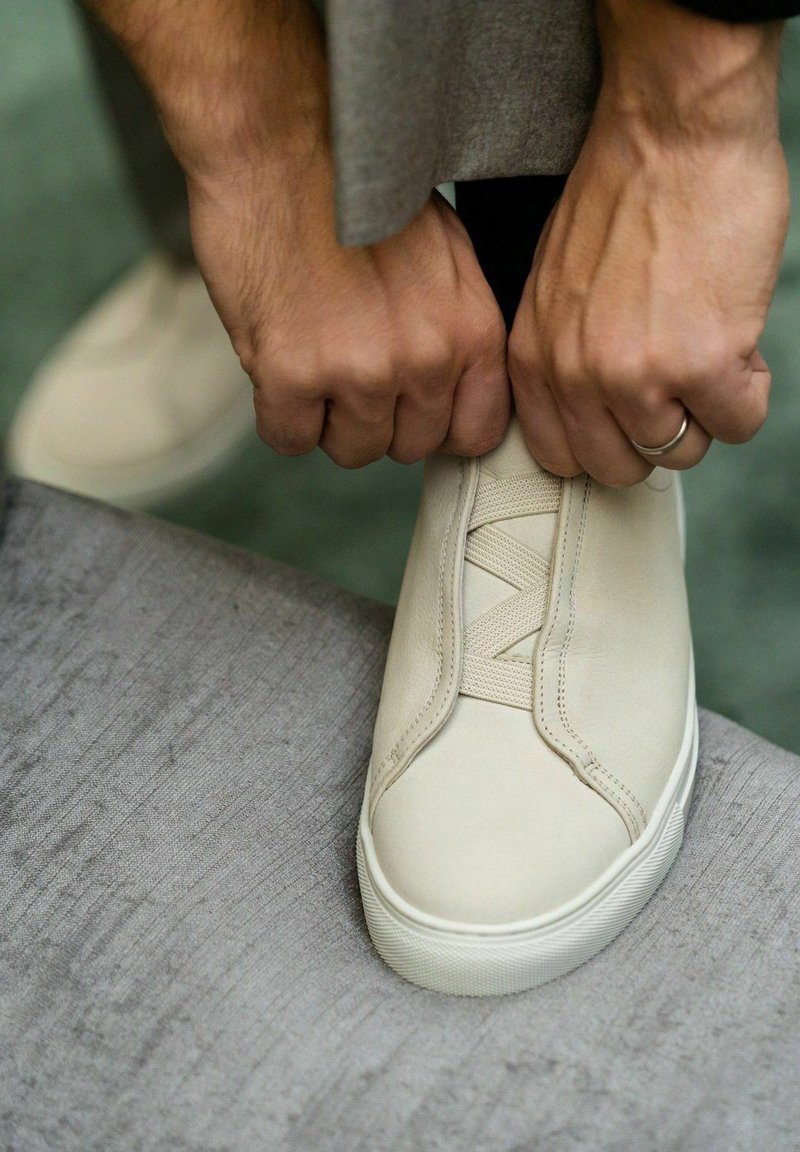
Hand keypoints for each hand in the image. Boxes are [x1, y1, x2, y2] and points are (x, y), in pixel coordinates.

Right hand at [89, 0, 509, 466]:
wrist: (281, 141)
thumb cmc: (358, 189)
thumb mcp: (445, 255)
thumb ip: (456, 329)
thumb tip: (452, 388)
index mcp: (471, 330)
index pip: (476, 434)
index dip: (438, 427)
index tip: (411, 408)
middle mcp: (426, 359)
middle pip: (408, 448)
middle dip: (379, 418)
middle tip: (348, 364)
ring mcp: (359, 371)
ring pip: (351, 450)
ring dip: (328, 418)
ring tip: (313, 356)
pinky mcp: (291, 374)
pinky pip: (289, 439)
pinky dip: (280, 414)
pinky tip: (278, 366)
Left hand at [508, 0, 789, 486]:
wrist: (673, 128)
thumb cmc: (622, 192)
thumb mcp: (556, 287)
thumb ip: (564, 356)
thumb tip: (595, 409)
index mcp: (534, 359)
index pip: (562, 458)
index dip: (607, 439)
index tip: (632, 409)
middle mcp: (575, 377)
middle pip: (620, 468)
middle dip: (656, 433)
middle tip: (677, 381)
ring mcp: (636, 376)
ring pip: (680, 453)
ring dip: (703, 411)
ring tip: (707, 348)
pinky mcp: (701, 363)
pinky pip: (736, 424)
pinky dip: (747, 391)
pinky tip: (737, 341)